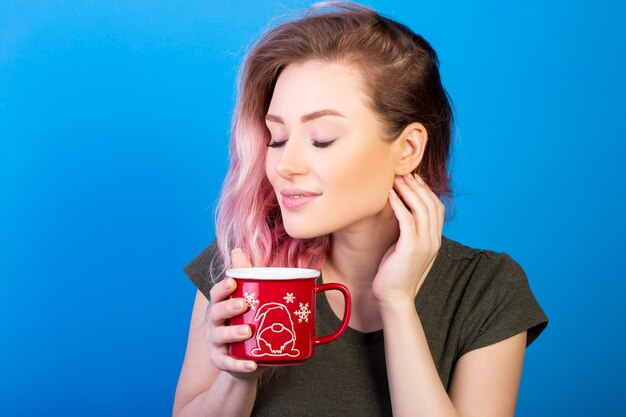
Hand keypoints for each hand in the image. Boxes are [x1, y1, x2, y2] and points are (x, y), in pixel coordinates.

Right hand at [208, 248, 263, 379]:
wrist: (248, 360)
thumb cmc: (249, 323)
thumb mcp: (249, 300)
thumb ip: (246, 277)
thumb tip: (237, 249)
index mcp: (223, 306)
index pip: (217, 294)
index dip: (222, 288)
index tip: (233, 282)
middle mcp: (216, 323)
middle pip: (216, 313)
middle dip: (228, 308)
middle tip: (244, 305)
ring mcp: (218, 343)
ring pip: (220, 337)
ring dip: (233, 333)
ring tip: (248, 332)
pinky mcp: (223, 361)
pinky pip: (229, 363)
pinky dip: (240, 364)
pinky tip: (252, 364)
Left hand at [371, 173, 443, 306]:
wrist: (395, 298)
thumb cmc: (396, 272)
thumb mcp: (407, 248)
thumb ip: (410, 232)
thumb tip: (402, 212)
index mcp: (435, 239)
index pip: (437, 207)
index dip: (426, 189)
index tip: (412, 177)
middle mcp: (433, 240)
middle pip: (431, 203)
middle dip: (417, 185)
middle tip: (402, 172)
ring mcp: (424, 244)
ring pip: (421, 208)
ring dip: (408, 191)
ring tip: (395, 179)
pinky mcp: (410, 248)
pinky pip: (407, 220)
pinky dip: (399, 204)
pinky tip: (389, 195)